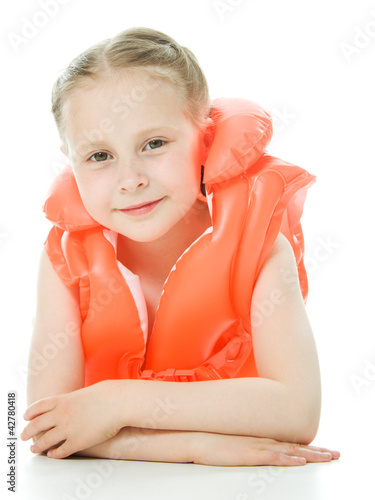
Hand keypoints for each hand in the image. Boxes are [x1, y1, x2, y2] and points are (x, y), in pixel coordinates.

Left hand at [20, 381, 123, 458]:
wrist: (117, 403)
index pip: (38, 407)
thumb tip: (70, 406)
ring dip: (37, 446)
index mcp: (62, 400)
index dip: (30, 412)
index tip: (26, 417)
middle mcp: (61, 414)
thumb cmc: (106, 395)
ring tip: (34, 448)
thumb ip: (72, 400)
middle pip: (36, 425)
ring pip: (44, 441)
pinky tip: (52, 454)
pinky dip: (54, 454)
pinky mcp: (76, 442)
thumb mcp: (83, 393)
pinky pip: (60, 451)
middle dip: (27, 432)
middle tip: (24, 435)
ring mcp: (67, 429)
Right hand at [192, 433, 339, 465]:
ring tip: (328, 457)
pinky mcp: (249, 454)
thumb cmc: (216, 442)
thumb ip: (252, 446)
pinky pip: (273, 457)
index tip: (325, 450)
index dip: (310, 448)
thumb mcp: (238, 444)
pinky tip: (299, 460)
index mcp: (262, 439)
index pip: (291, 444)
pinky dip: (288, 458)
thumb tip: (262, 451)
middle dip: (318, 452)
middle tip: (336, 454)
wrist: (198, 438)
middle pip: (297, 447)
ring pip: (290, 451)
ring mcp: (257, 447)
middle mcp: (264, 441)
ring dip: (311, 455)